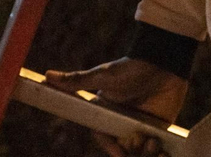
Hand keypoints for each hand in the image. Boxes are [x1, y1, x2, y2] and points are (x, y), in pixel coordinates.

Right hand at [46, 57, 189, 156]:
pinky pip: (158, 153)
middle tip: (139, 138)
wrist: (164, 63)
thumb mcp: (103, 76)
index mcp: (106, 114)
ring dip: (146, 154)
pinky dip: (160, 156)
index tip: (118, 149)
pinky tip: (162, 150)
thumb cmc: (131, 69)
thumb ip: (77, 81)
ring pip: (140, 155)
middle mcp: (122, 124)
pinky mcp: (160, 130)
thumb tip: (46, 75)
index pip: (103, 138)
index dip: (110, 147)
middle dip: (130, 152)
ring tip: (152, 140)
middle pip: (123, 151)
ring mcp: (141, 128)